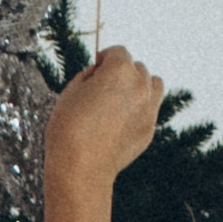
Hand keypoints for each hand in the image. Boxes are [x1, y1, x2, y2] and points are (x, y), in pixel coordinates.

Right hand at [46, 44, 163, 193]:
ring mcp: (148, 107)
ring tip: (122, 99)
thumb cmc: (69, 131)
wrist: (81, 169)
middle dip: (121, 73)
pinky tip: (122, 121)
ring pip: (152, 84)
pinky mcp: (149, 128)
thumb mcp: (69, 93)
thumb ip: (88, 76)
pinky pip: (150, 109)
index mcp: (119, 70)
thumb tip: (97, 73)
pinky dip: (140, 109)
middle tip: (105, 88)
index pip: (118, 52)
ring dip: (139, 86)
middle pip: (136, 68)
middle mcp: (139, 84)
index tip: (97, 66)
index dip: (105, 57)